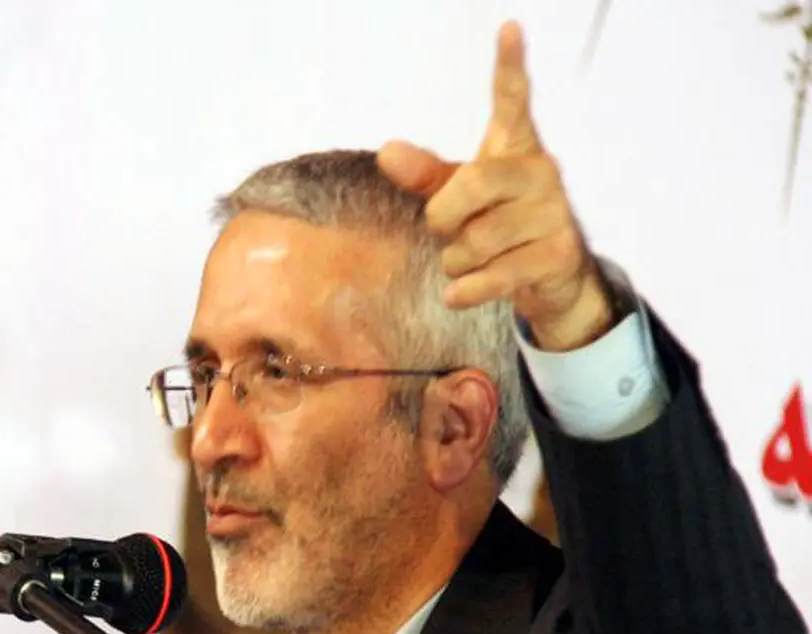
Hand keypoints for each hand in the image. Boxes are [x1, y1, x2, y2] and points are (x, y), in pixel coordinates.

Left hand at [377, 21, 613, 351]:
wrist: (551, 276)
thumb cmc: (497, 223)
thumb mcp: (458, 195)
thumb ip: (424, 175)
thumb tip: (388, 152)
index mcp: (516, 148)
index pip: (512, 102)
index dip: (508, 66)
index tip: (507, 27)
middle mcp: (541, 172)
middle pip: (469, 186)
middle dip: (443, 218)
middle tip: (447, 229)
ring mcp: (554, 212)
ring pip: (476, 240)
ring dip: (456, 259)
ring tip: (470, 259)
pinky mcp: (558, 253)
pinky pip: (493, 276)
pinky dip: (467, 289)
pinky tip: (459, 292)